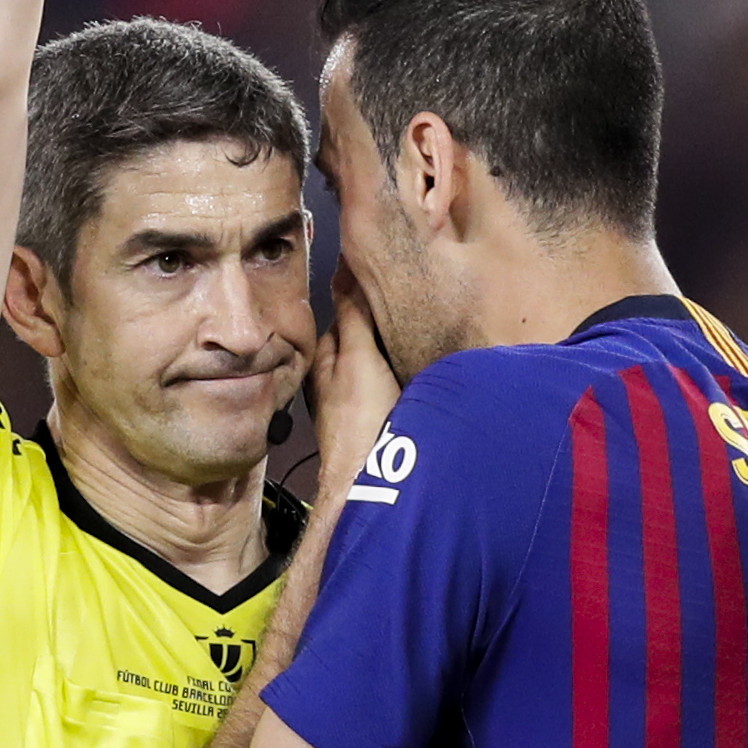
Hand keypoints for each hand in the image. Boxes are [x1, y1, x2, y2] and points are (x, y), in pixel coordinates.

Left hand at [311, 264, 401, 489]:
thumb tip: (345, 267)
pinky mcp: (378, 419)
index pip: (345, 314)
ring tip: (421, 330)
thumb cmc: (359, 420)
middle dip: (382, 322)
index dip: (364, 295)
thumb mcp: (357, 356)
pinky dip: (402, 371)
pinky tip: (420, 369)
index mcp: (325, 360)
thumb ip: (353, 314)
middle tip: (413, 301)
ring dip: (395, 347)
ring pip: (378, 360)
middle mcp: (337, 380)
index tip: (389, 277)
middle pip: (362, 337)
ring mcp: (357, 401)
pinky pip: (391, 382)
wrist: (371, 480)